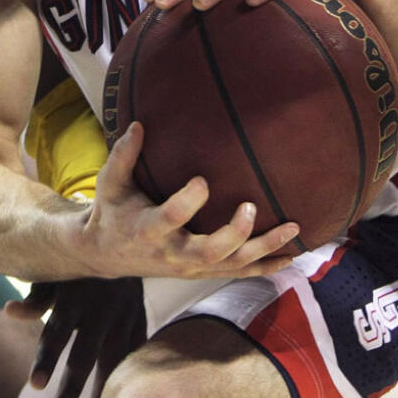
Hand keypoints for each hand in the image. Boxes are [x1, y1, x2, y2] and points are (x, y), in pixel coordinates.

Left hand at [5, 277, 145, 397]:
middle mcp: (104, 304)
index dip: (46, 357)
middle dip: (72, 388)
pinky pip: (137, 356)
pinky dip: (129, 380)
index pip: (58, 330)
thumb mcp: (55, 273)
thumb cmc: (77, 265)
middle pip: (86, 352)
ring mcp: (127, 314)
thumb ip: (36, 297)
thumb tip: (10, 311)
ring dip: (105, 394)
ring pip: (116, 360)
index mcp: (77, 292)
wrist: (125, 241)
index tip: (34, 386)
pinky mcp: (143, 320)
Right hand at [82, 123, 298, 278]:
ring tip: (292, 227)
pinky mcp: (201, 273)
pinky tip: (290, 257)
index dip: (188, 201)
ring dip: (264, 248)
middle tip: (251, 206)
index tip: (203, 180)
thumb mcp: (110, 184)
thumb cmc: (112, 212)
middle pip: (209, 252)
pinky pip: (237, 273)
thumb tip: (140, 124)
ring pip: (231, 265)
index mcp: (148, 229)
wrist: (105, 255)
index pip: (170, 218)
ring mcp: (189, 267)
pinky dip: (265, 267)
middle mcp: (172, 252)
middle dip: (235, 233)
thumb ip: (124, 155)